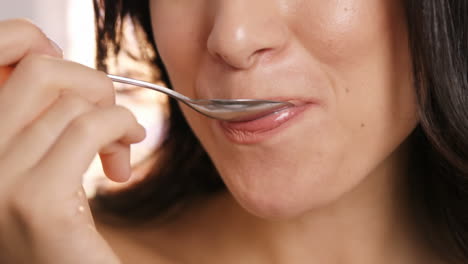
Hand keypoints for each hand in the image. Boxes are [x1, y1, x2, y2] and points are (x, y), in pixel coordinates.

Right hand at [0, 19, 145, 263]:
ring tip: (123, 149)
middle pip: (39, 71)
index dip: (37, 48)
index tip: (75, 83)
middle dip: (92, 86)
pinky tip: (124, 159)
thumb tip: (60, 68)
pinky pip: (91, 127)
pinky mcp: (38, 199)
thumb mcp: (34, 166)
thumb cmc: (56, 232)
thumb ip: (35, 121)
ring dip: (116, 118)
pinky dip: (121, 128)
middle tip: (112, 122)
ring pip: (74, 101)